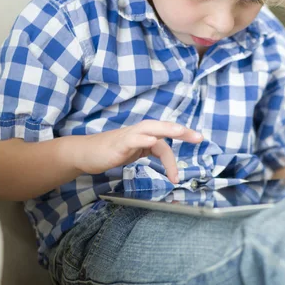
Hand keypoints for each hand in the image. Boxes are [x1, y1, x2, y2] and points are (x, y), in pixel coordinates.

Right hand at [74, 120, 202, 182]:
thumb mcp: (135, 152)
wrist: (85, 154)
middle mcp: (139, 132)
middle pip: (162, 127)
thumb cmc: (111, 152)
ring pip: (149, 128)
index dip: (182, 140)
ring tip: (181, 130)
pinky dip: (142, 139)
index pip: (166, 138)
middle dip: (181, 131)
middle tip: (199, 137)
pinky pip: (132, 139)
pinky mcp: (117, 144)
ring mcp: (128, 137)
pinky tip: (151, 141)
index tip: (198, 141)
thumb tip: (167, 157)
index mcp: (145, 135)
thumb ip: (150, 150)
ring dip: (166, 129)